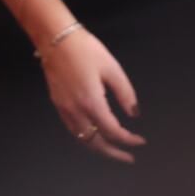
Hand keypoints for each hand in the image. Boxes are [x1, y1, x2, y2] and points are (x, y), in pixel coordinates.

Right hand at [41, 27, 144, 163]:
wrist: (54, 38)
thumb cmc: (85, 50)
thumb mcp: (112, 69)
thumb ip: (125, 94)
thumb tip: (134, 113)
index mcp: (91, 101)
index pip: (112, 131)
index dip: (128, 140)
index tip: (140, 141)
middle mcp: (75, 109)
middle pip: (94, 141)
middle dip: (113, 153)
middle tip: (128, 157)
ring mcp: (63, 107)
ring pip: (80, 137)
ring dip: (97, 147)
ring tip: (112, 150)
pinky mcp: (57, 102)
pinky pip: (72, 128)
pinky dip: (84, 137)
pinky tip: (93, 134)